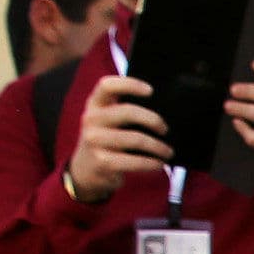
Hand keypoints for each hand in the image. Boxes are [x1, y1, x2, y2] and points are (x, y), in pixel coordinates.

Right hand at [64, 75, 169, 203]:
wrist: (85, 169)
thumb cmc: (106, 138)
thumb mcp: (106, 119)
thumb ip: (123, 108)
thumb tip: (162, 107)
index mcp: (94, 104)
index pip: (107, 86)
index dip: (130, 84)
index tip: (150, 91)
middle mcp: (91, 119)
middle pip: (128, 112)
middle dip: (153, 120)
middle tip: (165, 129)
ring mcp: (95, 141)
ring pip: (136, 139)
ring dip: (158, 147)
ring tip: (168, 152)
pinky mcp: (102, 162)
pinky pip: (135, 161)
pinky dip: (152, 163)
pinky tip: (159, 163)